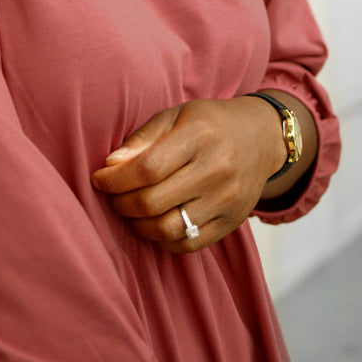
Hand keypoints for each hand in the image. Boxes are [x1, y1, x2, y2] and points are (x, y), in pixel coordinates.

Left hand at [91, 97, 287, 251]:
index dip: (115, 180)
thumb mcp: (174, 116)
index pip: (146, 169)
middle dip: (121, 203)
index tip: (100, 180)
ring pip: (168, 229)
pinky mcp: (232, 221)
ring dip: (138, 225)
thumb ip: (141, 140)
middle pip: (152, 202)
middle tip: (113, 196)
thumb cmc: (208, 123)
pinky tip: (154, 224)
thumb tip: (110, 165)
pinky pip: (188, 244)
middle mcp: (217, 170)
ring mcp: (227, 199)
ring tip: (131, 212)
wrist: (261, 137)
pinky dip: (163, 240)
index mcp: (199, 136)